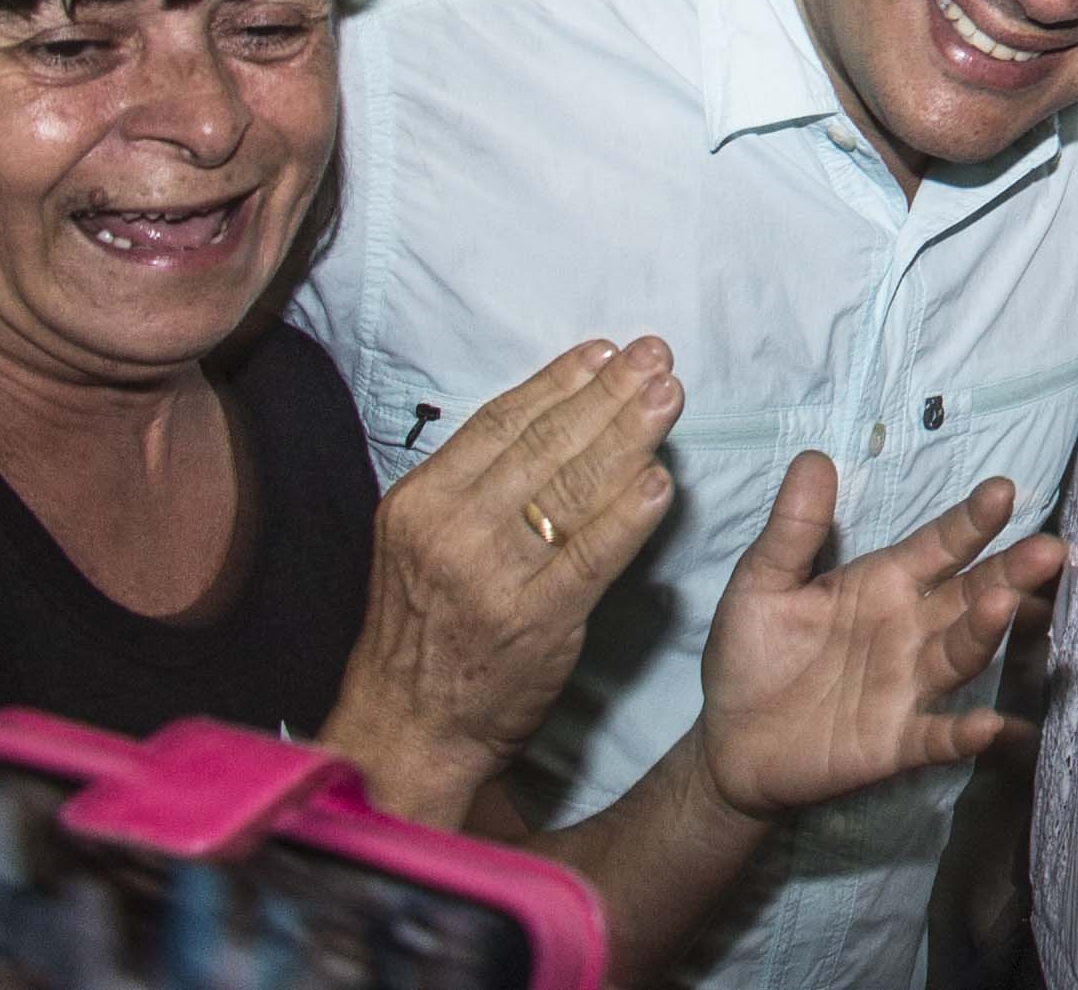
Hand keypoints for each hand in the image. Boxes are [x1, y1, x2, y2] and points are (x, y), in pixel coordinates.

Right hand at [318, 339, 683, 822]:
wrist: (408, 727)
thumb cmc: (426, 631)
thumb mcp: (422, 544)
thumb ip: (475, 487)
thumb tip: (551, 417)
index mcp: (419, 502)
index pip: (499, 423)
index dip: (558, 381)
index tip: (605, 351)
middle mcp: (449, 530)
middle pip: (544, 445)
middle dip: (607, 394)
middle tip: (655, 356)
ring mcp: (491, 575)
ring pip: (572, 488)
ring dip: (629, 434)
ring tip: (669, 396)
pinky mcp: (534, 619)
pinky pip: (591, 555)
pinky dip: (629, 515)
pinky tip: (662, 482)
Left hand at [694, 455, 1062, 819]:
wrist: (730, 744)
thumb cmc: (753, 655)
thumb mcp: (761, 584)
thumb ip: (793, 529)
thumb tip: (813, 457)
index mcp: (886, 584)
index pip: (939, 546)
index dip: (971, 521)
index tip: (1002, 491)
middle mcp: (912, 629)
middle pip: (971, 594)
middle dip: (1010, 571)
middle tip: (1048, 549)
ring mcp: (910, 685)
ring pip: (961, 653)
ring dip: (987, 631)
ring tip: (1004, 606)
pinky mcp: (896, 741)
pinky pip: (938, 736)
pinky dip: (966, 732)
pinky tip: (990, 725)